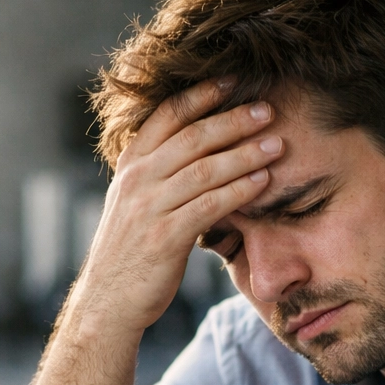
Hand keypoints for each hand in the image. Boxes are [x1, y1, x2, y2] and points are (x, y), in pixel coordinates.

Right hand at [71, 79, 282, 337]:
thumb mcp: (134, 204)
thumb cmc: (129, 254)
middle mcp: (137, 180)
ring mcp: (149, 208)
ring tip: (277, 143)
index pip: (166, 116)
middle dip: (233, 120)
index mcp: (130, 166)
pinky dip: (240, 191)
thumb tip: (197, 151)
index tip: (232, 81)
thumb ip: (158, 175)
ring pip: (205, 168)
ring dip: (245, 153)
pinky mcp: (165, 238)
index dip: (201, 95)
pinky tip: (263, 182)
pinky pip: (210, 205)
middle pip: (192, 137)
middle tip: (267, 110)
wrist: (107, 303)